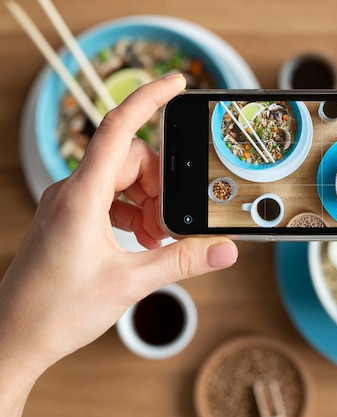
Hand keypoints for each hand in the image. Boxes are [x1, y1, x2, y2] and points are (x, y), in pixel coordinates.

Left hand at [0, 74, 237, 379]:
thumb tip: (223, 249)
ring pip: (120, 179)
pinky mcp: (69, 219)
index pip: (117, 128)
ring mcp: (69, 204)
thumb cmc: (57, 310)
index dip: (149, 99)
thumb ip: (182, 260)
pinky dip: (132, 212)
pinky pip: (109, 198)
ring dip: (148, 202)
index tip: (177, 83)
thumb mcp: (130, 283)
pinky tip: (142, 240)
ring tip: (157, 238)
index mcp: (82, 196)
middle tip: (171, 223)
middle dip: (160, 185)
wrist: (14, 338)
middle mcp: (72, 192)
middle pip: (130, 159)